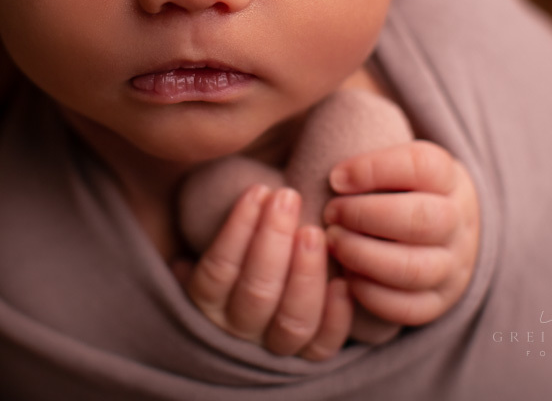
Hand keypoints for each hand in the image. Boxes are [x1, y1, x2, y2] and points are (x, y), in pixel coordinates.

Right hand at [174, 184, 353, 359]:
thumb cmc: (244, 258)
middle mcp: (236, 332)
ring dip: (306, 274)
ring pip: (292, 321)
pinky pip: (322, 346)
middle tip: (289, 198)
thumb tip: (239, 193)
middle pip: (256, 292)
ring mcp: (273, 349)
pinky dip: (336, 317)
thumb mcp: (222, 244)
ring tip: (315, 231)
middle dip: (274, 240)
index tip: (258, 191)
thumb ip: (230, 227)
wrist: (262, 307)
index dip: (238, 229)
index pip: (218, 268)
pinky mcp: (308, 359)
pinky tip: (344, 282)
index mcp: (207, 304)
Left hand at [322, 141, 479, 326]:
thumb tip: (317, 128)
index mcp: (448, 178)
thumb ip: (363, 143)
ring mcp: (453, 265)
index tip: (335, 177)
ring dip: (364, 255)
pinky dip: (372, 294)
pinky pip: (409, 307)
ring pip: (415, 268)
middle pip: (423, 219)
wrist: (443, 232)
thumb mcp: (395, 159)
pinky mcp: (439, 300)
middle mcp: (458, 222)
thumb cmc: (399, 188)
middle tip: (331, 212)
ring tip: (332, 241)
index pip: (422, 166)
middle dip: (365, 216)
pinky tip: (347, 276)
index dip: (374, 169)